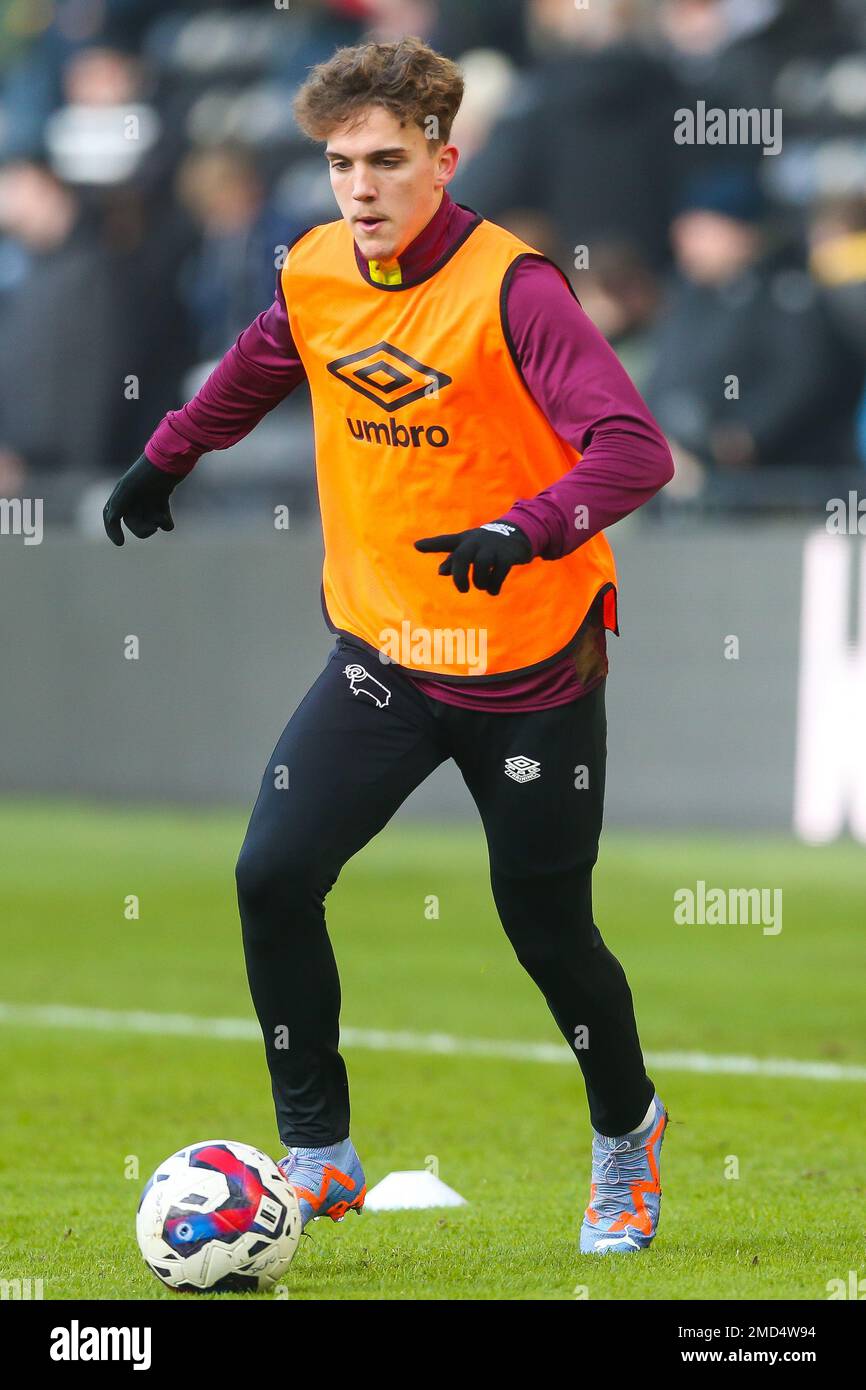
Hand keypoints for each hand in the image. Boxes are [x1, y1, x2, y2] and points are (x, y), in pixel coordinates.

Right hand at [103, 453, 178, 545]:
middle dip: (142, 529)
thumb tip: (111, 519)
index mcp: (122, 493)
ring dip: (156, 524)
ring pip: (149, 522)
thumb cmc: (149, 471)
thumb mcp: (131, 486)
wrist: (172, 458)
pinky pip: (162, 518)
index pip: (110, 516)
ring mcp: (148, 498)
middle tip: (153, 528)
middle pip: (133, 523)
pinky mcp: (162, 498)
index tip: (120, 543)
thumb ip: (119, 503)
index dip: (112, 530)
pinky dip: (166, 523)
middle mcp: (133, 496)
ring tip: (163, 519)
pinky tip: (168, 521)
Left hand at [414, 520, 531, 594]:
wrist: (517, 535)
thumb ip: (454, 561)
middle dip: (459, 576)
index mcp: (464, 540)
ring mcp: (492, 547)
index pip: (446, 541)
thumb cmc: (486, 545)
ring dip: (480, 582)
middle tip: (462, 590)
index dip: (431, 544)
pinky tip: (493, 591)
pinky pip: (498, 572)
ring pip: (481, 565)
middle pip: (462, 556)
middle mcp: (476, 541)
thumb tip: (441, 572)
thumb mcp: (469, 549)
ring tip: (482, 586)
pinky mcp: (507, 555)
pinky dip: (493, 586)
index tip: (417, 546)